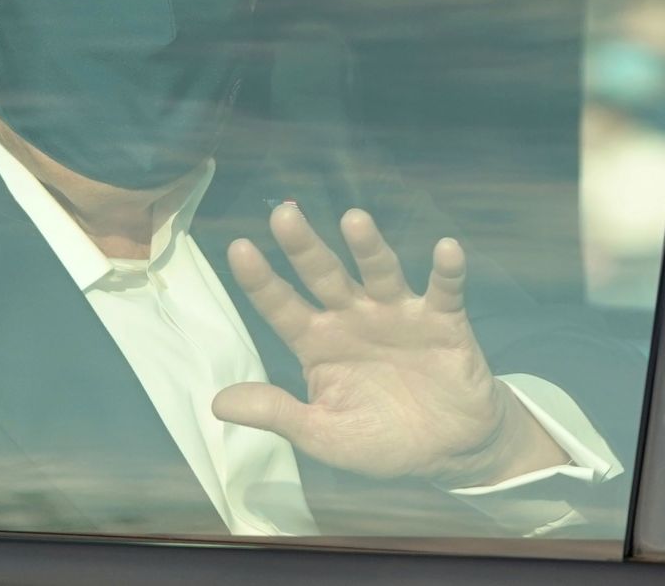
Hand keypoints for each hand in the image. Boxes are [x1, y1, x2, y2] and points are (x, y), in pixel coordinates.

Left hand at [212, 204, 567, 486]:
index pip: (281, 306)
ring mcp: (398, 315)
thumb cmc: (378, 438)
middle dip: (304, 247)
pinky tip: (446, 249)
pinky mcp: (443, 322)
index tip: (238, 249)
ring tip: (354, 220)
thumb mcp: (321, 434)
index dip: (261, 281)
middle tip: (283, 215)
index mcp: (318, 341)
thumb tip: (216, 404)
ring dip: (368, 248)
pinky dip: (447, 271)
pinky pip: (445, 291)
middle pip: (324, 275)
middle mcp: (352, 317)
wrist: (448, 449)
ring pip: (380, 273)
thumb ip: (277, 414)